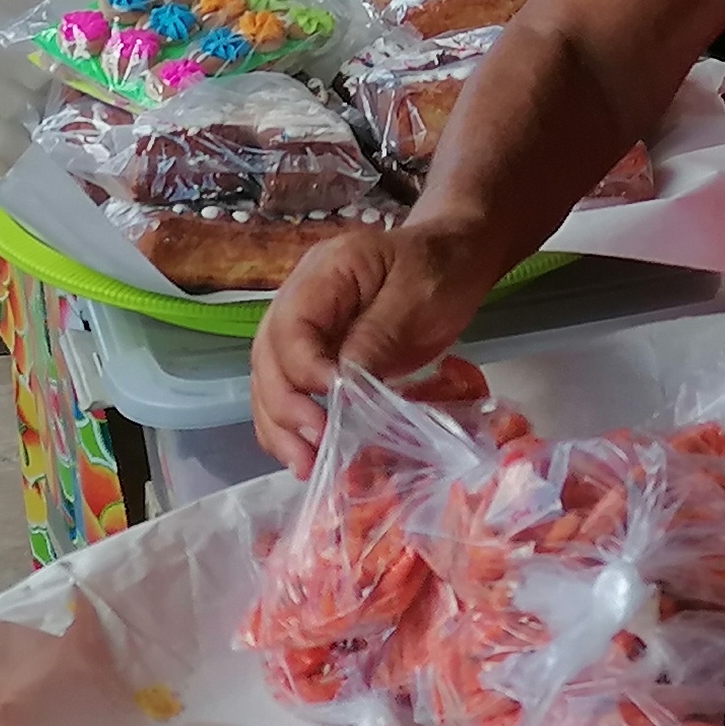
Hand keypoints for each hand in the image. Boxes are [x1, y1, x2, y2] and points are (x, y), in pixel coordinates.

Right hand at [249, 222, 503, 473]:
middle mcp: (300, 300)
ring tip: (304, 467)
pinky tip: (306, 457)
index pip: (289, 327)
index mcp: (323, 273)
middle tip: (313, 449)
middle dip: (285, 408)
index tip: (333, 408)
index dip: (303, 371)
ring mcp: (306, 330)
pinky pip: (291, 391)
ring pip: (270, 380)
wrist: (456, 258)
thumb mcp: (418, 295)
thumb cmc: (443, 269)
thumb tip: (341, 390)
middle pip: (267, 357)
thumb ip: (377, 337)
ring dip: (280, 427)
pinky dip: (292, 426)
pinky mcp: (319, 357)